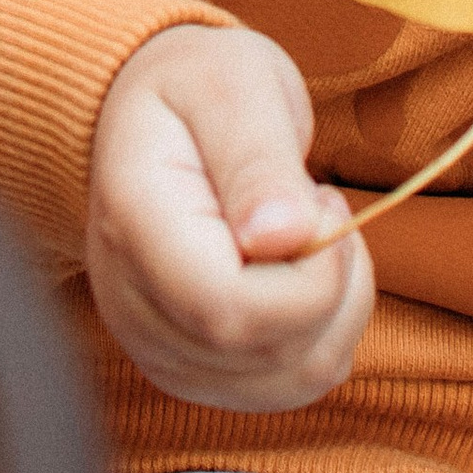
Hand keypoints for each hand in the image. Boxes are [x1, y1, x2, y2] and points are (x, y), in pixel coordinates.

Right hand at [87, 24, 372, 410]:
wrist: (152, 112)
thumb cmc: (198, 85)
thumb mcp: (234, 86)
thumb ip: (257, 160)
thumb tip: (283, 237)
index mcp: (136, 227)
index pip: (228, 310)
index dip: (307, 274)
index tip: (324, 200)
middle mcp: (134, 307)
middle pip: (264, 353)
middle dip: (332, 281)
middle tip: (322, 203)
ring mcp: (160, 347)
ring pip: (286, 383)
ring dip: (337, 311)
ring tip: (313, 234)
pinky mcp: (193, 365)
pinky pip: (283, 387)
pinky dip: (324, 334)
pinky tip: (307, 273)